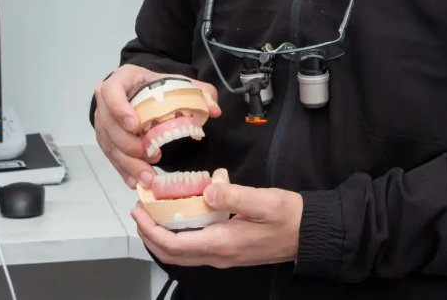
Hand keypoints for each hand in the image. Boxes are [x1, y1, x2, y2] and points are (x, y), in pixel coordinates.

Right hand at [94, 64, 220, 189]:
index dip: (120, 109)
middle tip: (153, 157)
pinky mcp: (106, 140)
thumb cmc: (159, 86)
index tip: (135, 125)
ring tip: (148, 178)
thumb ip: (199, 92)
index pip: (111, 92)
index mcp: (122, 80)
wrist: (143, 90)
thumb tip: (214, 110)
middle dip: (129, 146)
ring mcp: (103, 122)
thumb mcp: (179, 83)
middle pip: (109, 125)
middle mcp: (106, 101)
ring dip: (128, 164)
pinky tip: (137, 182)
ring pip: (109, 145)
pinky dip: (124, 171)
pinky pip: (111, 158)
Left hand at [131, 181, 302, 268]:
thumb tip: (207, 191)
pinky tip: (179, 217)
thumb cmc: (288, 216)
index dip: (152, 231)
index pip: (176, 245)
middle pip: (173, 254)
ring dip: (162, 236)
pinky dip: (179, 235)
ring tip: (152, 214)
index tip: (139, 212)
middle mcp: (219, 254)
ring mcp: (224, 255)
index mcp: (223, 243)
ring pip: (183, 253)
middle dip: (150, 235)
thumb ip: (234, 196)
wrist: (308, 234)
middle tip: (138, 212)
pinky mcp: (229, 249)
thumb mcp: (263, 200)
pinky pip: (195, 248)